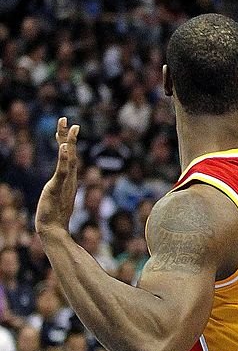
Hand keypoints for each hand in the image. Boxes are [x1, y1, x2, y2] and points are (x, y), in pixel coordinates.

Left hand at [35, 118, 79, 236]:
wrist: (53, 230)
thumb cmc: (54, 217)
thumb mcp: (58, 198)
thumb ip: (61, 190)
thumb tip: (61, 189)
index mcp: (69, 179)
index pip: (69, 156)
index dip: (68, 141)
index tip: (69, 127)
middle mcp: (69, 178)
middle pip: (71, 153)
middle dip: (68, 136)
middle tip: (67, 120)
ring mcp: (65, 183)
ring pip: (69, 159)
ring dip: (69, 143)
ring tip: (71, 128)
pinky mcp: (58, 188)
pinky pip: (62, 172)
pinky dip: (65, 160)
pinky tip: (65, 148)